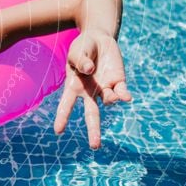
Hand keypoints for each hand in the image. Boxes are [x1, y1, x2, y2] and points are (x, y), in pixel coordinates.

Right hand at [53, 29, 131, 148]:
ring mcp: (104, 88)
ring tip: (113, 96)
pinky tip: (127, 98)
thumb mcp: (76, 51)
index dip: (62, 117)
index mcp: (74, 86)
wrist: (99, 38)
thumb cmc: (82, 47)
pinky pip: (121, 92)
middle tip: (95, 147)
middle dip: (93, 130)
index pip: (66, 105)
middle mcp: (89, 92)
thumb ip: (80, 60)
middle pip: (91, 115)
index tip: (58, 131)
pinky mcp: (118, 81)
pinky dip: (124, 96)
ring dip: (110, 99)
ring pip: (108, 101)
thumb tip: (89, 71)